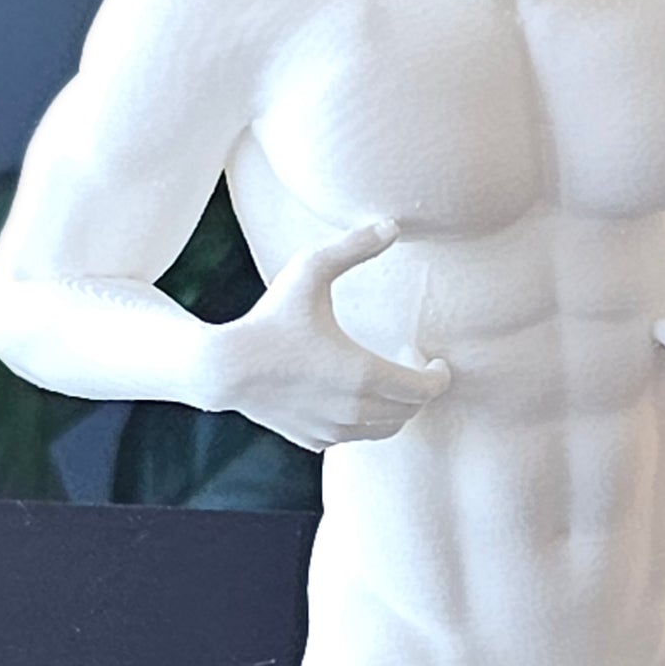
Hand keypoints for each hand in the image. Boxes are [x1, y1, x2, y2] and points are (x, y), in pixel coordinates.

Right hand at [203, 219, 449, 450]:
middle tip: (414, 367)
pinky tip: (355, 397)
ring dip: (396, 409)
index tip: (438, 362)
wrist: (224, 368)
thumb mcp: (310, 271)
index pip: (424, 390)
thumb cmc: (269, 318)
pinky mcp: (314, 440)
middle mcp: (353, 409)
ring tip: (390, 382)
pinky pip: (355, 436)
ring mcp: (334, 430)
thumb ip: (354, 247)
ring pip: (386, 430)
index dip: (440, 377)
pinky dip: (366, 422)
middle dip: (420, 391)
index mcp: (363, 374)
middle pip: (409, 411)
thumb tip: (393, 225)